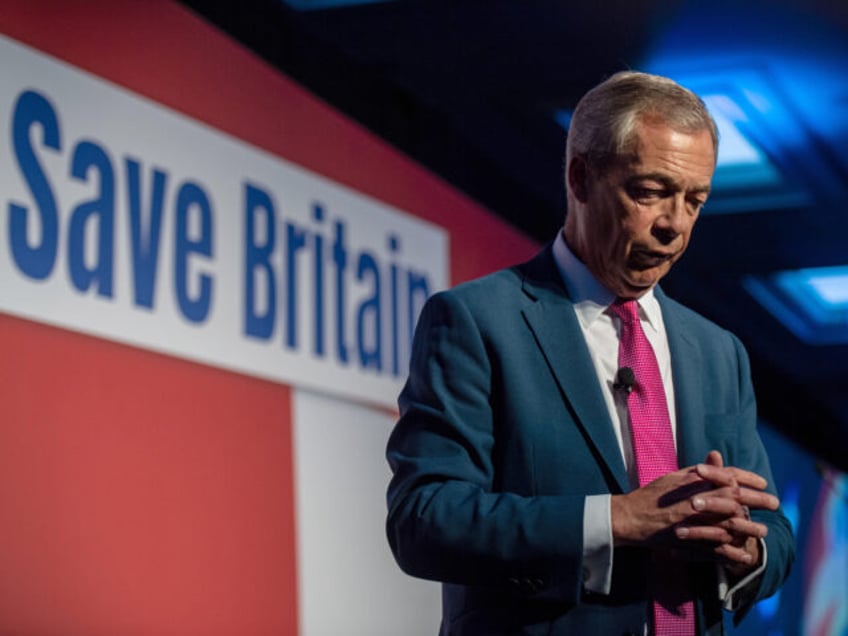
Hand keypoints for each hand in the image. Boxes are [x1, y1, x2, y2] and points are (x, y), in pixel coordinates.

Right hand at [611, 450, 777, 570]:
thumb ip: (696, 472)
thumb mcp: (673, 477)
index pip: (726, 477)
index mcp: (691, 484)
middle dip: (757, 500)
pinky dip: (731, 552)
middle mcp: (694, 501)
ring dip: (749, 528)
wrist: (629, 518)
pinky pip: (714, 549)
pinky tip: (744, 554)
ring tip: (763, 531)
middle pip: (733, 499)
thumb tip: (715, 460)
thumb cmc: (650, 496)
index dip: (747, 478)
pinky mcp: (687, 542)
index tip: (762, 482)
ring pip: (728, 525)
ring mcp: (692, 523)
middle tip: (775, 502)